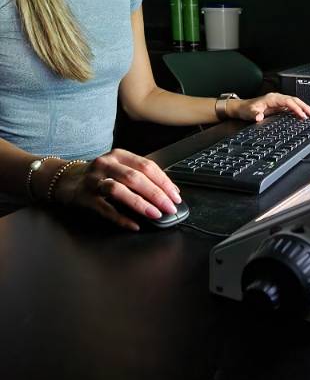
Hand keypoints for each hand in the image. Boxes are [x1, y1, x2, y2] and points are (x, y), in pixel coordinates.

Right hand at [52, 148, 181, 231]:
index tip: (175, 196)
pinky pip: (104, 208)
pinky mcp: (84, 196)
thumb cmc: (99, 175)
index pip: (147, 166)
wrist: (65, 179)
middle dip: (156, 194)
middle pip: (135, 177)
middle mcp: (106, 164)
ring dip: (140, 203)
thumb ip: (141, 176)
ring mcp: (93, 180)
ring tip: (155, 214)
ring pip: (119, 190)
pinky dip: (121, 218)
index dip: (164, 182)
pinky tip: (134, 224)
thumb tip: (169, 192)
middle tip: (169, 207)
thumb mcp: (119, 168)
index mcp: (119, 155)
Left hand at [229, 93, 309, 122]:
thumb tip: (259, 117)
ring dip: (304, 108)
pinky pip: (292, 107)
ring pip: (295, 103)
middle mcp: (277, 98)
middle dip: (305, 107)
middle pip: (294, 100)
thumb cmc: (246, 109)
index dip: (296, 108)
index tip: (302, 115)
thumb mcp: (249, 113)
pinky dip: (300, 110)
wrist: (241, 108)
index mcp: (272, 98)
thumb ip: (255, 115)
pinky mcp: (279, 106)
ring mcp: (278, 102)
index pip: (288, 101)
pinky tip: (304, 114)